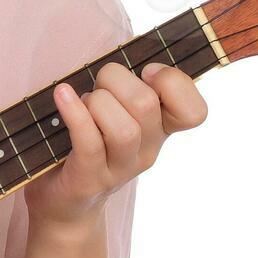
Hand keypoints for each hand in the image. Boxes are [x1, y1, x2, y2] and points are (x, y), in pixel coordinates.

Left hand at [24, 60, 207, 229]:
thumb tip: (128, 52)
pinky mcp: (89, 179)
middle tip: (98, 86)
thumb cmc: (88, 143)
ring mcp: (120, 169)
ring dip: (96, 102)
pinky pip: (90, 143)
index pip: (195, 112)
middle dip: (115, 80)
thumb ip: (128, 85)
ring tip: (81, 103)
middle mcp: (148, 150)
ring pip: (124, 128)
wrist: (65, 205)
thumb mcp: (117, 112)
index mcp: (161, 130)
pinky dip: (75, 113)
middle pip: (147, 105)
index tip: (147, 73)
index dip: (174, 83)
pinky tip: (62, 96)